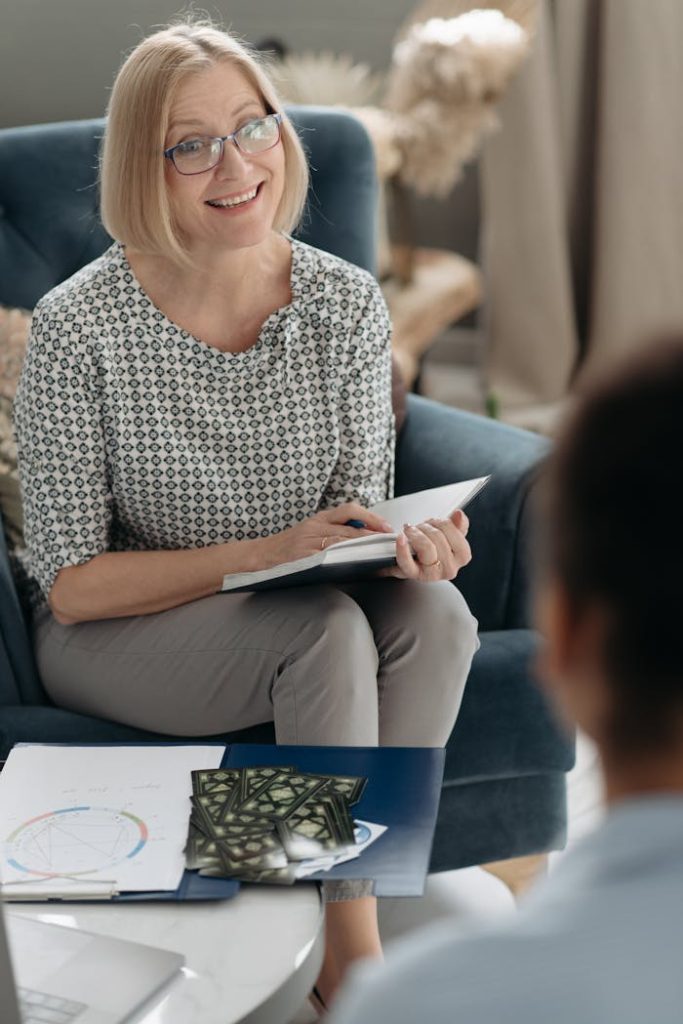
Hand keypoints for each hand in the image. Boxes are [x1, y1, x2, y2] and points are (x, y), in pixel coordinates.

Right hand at [259, 502, 393, 568]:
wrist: (259, 556)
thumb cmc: (287, 547)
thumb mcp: (309, 532)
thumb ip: (331, 532)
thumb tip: (361, 539)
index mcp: (318, 518)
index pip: (349, 510)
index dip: (370, 517)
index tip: (387, 526)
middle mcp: (315, 526)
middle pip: (350, 527)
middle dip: (373, 536)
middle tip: (391, 543)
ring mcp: (308, 541)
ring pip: (341, 541)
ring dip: (363, 548)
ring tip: (380, 555)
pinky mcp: (302, 556)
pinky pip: (327, 557)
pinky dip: (344, 560)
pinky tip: (357, 566)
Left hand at [383, 509, 470, 582]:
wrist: (411, 560)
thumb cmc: (430, 548)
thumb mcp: (447, 534)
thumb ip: (457, 524)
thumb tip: (458, 515)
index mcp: (462, 556)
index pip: (454, 530)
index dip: (441, 522)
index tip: (433, 522)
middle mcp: (450, 568)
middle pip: (438, 537)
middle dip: (425, 527)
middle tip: (419, 527)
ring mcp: (432, 573)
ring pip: (426, 547)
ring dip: (415, 533)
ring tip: (410, 532)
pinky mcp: (413, 574)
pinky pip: (407, 561)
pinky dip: (402, 548)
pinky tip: (401, 538)